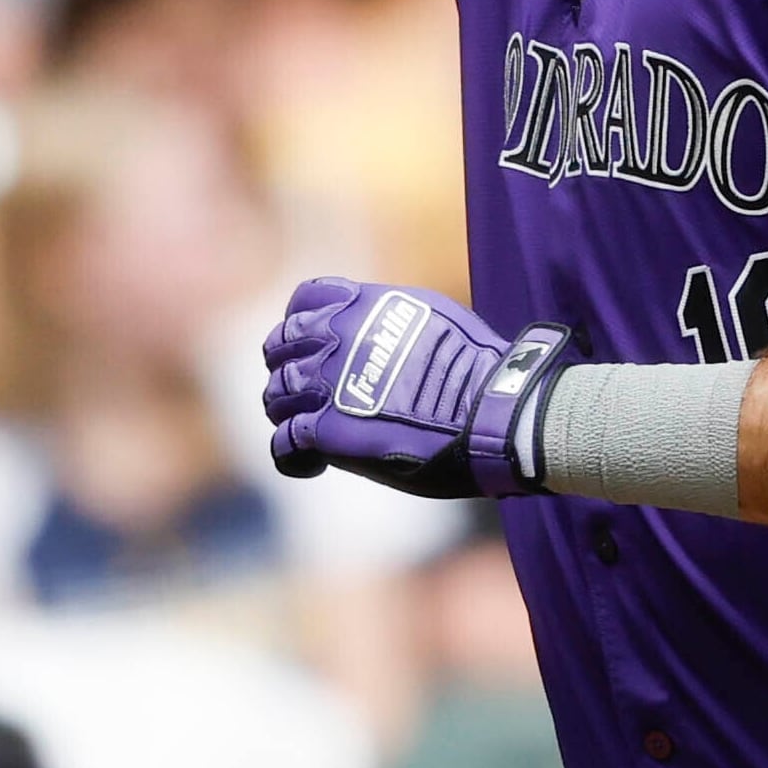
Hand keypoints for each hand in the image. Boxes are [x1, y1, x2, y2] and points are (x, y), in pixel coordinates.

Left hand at [261, 277, 576, 499]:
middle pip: (280, 348)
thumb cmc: (479, 369)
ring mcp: (326, 383)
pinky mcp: (325, 430)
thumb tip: (383, 333)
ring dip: (287, 414)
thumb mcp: (434, 317)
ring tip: (307, 432)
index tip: (312, 347)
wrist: (491, 413)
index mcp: (362, 305)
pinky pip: (284, 443)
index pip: (303, 303)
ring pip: (276, 396)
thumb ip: (392, 322)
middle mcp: (336, 336)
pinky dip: (292, 456)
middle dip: (288, 370)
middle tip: (304, 395)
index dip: (301, 327)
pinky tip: (311, 465)